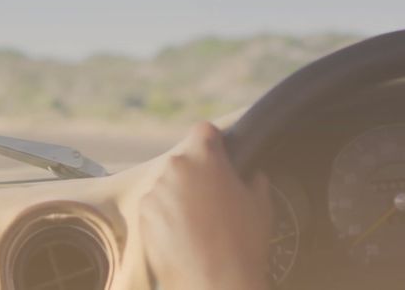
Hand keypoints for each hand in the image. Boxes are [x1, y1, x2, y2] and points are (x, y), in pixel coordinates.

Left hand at [139, 122, 272, 289]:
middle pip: (185, 160)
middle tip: (212, 197)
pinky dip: (166, 214)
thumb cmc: (243, 242)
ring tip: (198, 221)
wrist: (215, 280)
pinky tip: (183, 233)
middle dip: (196, 173)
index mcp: (205, 157)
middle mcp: (176, 167)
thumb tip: (253, 177)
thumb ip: (254, 182)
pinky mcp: (143, 213)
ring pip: (168, 183)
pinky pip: (156, 205)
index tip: (218, 154)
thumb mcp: (260, 205)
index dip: (213, 142)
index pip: (204, 130)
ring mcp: (156, 190)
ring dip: (179, 194)